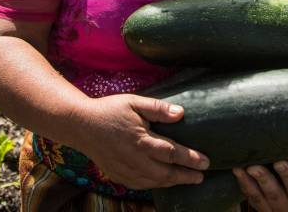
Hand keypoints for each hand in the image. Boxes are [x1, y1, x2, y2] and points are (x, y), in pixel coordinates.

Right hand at [72, 93, 208, 188]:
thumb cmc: (109, 110)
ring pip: (155, 182)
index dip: (191, 158)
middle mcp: (135, 159)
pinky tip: (164, 181)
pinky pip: (141, 185)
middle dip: (186, 176)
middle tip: (201, 176)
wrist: (80, 126)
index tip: (206, 161)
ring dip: (173, 182)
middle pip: (166, 173)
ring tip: (188, 179)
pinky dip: (156, 185)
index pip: (172, 153)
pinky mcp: (118, 175)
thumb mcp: (134, 102)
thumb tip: (181, 113)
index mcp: (141, 140)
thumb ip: (158, 108)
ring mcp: (125, 170)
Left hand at [233, 152, 287, 211]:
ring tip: (239, 169)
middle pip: (275, 196)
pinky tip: (237, 174)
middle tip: (253, 167)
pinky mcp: (263, 211)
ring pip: (259, 201)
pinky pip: (252, 200)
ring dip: (248, 184)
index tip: (279, 163)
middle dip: (264, 181)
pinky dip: (244, 187)